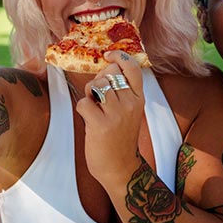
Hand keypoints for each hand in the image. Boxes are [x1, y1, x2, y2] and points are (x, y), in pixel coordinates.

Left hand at [76, 51, 144, 185]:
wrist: (120, 167)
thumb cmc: (120, 137)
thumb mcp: (129, 110)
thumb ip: (121, 90)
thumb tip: (106, 67)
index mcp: (139, 98)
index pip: (132, 67)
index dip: (119, 56)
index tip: (108, 55)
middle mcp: (130, 103)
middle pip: (109, 73)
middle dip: (98, 80)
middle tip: (98, 96)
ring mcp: (117, 114)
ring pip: (96, 85)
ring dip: (89, 94)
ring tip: (94, 107)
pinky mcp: (101, 124)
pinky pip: (84, 102)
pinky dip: (82, 108)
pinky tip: (89, 119)